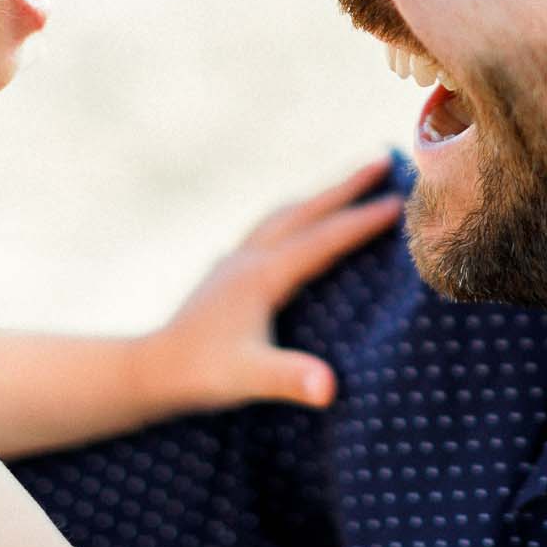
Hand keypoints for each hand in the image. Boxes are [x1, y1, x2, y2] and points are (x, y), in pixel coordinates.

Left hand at [130, 156, 401, 413]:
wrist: (146, 371)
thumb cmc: (200, 376)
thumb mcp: (249, 379)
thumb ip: (290, 380)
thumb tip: (330, 387)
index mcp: (262, 275)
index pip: (323, 239)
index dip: (363, 221)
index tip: (400, 201)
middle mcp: (249, 257)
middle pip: (305, 210)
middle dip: (346, 185)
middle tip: (384, 159)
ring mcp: (235, 260)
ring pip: (285, 213)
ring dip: (320, 196)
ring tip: (348, 183)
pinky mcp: (226, 271)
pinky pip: (270, 228)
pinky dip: (294, 215)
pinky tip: (295, 223)